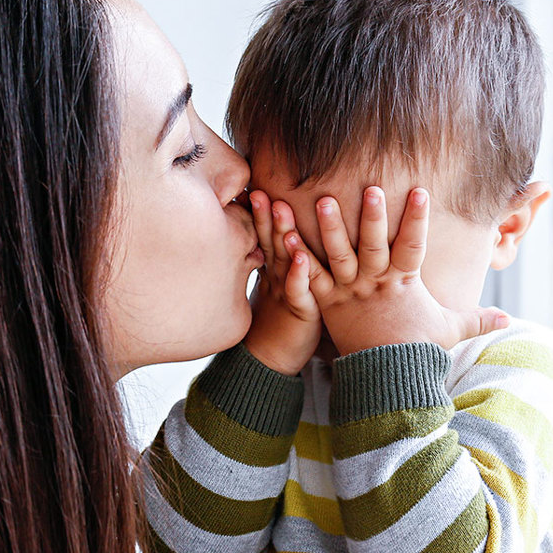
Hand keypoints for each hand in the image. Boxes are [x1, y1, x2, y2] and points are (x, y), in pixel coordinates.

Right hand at [242, 190, 322, 374]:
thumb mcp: (277, 290)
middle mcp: (277, 278)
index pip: (264, 237)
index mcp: (273, 271)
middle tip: (257, 190)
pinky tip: (302, 256)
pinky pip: (299, 290)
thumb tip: (281, 239)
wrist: (270, 364)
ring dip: (281, 233)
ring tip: (280, 207)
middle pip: (270, 241)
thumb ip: (279, 264)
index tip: (250, 188)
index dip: (257, 214)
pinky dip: (299, 273)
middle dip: (264, 215)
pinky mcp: (300, 311)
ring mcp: (286, 293)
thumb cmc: (279, 326)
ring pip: (282, 259)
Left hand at [298, 186, 507, 353]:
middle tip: (369, 188)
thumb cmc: (416, 350)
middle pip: (374, 245)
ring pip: (338, 255)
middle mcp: (375, 283)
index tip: (420, 190)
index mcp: (404, 283)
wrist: (385, 380)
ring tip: (322, 200)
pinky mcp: (326, 303)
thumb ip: (476, 318)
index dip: (417, 219)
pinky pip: (310, 277)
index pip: (414, 245)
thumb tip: (509, 318)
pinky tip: (286, 235)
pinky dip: (298, 259)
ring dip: (330, 228)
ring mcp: (349, 292)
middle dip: (372, 216)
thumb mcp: (449, 330)